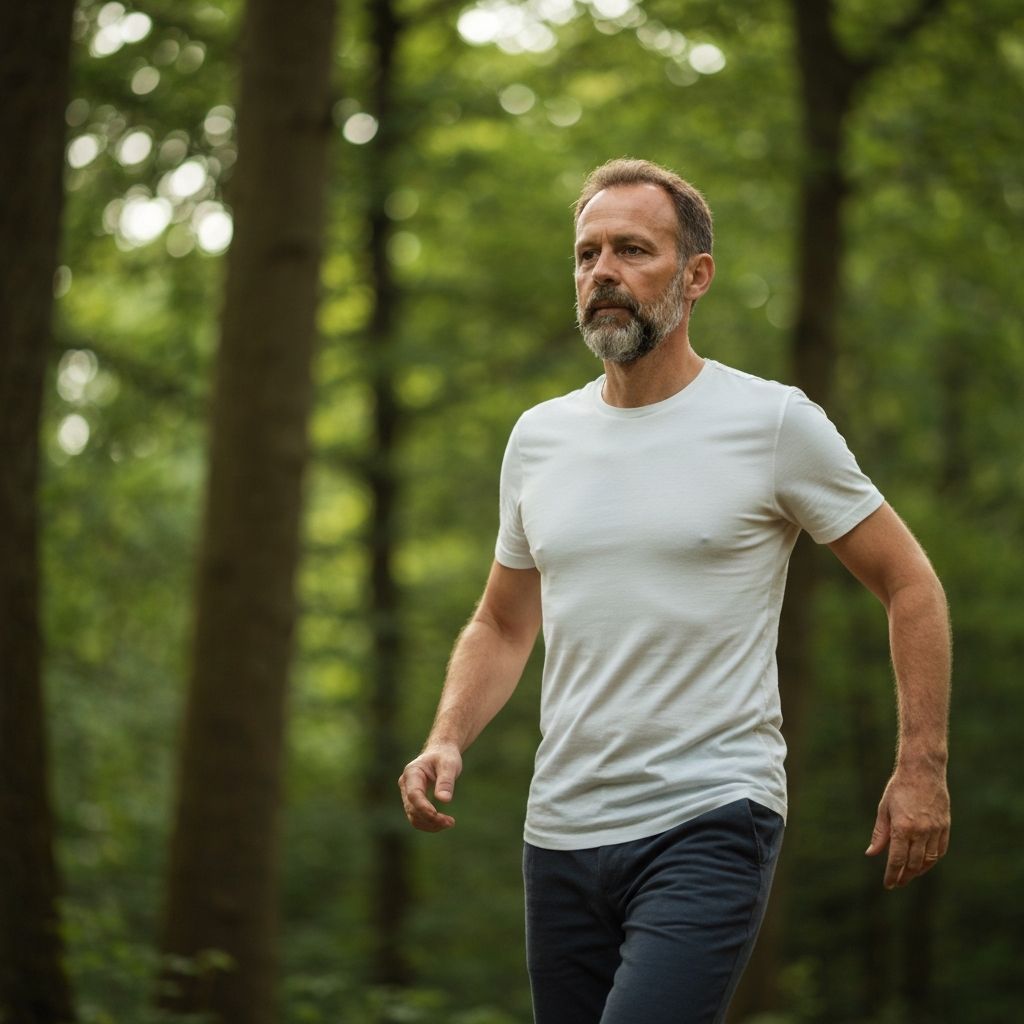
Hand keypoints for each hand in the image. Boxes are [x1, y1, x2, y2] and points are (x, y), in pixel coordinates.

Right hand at [398, 743, 462, 831]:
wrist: (441, 753)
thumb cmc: (445, 757)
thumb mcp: (449, 765)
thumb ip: (446, 781)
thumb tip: (444, 800)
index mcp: (412, 772)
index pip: (414, 794)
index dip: (424, 807)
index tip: (438, 816)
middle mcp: (406, 784)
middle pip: (412, 809)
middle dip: (430, 819)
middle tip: (450, 822)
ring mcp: (407, 794)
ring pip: (414, 817)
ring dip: (430, 824)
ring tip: (449, 823)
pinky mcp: (413, 801)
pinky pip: (418, 817)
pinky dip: (429, 823)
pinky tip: (443, 822)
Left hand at [865, 764, 949, 888]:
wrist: (923, 771)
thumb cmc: (899, 788)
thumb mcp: (884, 809)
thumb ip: (880, 834)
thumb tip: (871, 853)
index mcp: (902, 827)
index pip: (897, 860)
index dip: (892, 874)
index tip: (888, 884)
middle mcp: (921, 831)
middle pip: (913, 863)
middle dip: (904, 876)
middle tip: (897, 883)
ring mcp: (935, 829)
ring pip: (929, 860)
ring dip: (919, 871)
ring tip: (909, 875)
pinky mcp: (945, 826)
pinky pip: (940, 850)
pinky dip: (933, 860)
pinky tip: (925, 864)